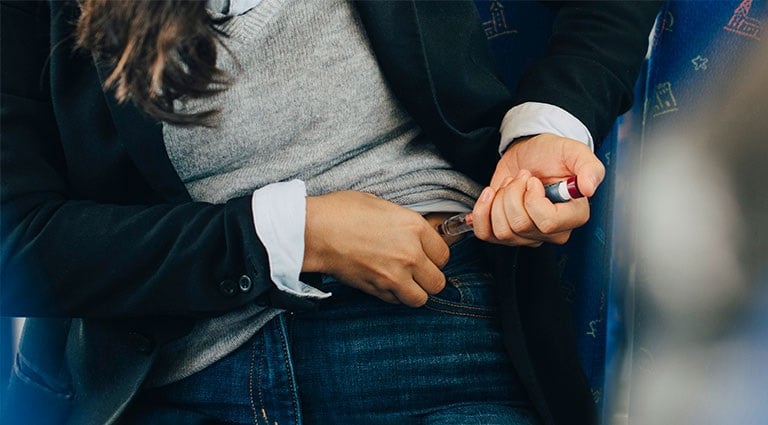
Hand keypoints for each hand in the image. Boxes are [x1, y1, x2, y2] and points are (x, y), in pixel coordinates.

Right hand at [302, 191, 448, 306]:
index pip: (444, 254)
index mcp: (414, 227)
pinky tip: (385, 283)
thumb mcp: (382, 206)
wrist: (315, 231)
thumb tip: (415, 235)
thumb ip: (404, 223)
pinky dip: (394, 296)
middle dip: (429, 278)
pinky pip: (397, 302)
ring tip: (404, 282)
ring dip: (415, 292)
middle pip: (438, 281)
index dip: (436, 256)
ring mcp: (394, 275)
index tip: (427, 256)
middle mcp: (410, 253)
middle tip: (418, 272)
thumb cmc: (342, 212)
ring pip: (422, 298)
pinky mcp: (377, 289)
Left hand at [471, 133, 604, 246]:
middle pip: (520, 226)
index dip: (532, 199)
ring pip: (502, 231)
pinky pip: (485, 234)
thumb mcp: (573, 152)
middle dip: (512, 193)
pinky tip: (490, 195)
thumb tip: (589, 188)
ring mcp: (527, 236)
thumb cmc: (552, 154)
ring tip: (510, 184)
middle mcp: (553, 231)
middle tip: (520, 177)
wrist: (529, 154)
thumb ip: (589, 167)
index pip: (548, 222)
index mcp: (574, 215)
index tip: (532, 180)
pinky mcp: (505, 232)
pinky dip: (481, 212)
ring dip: (499, 200)